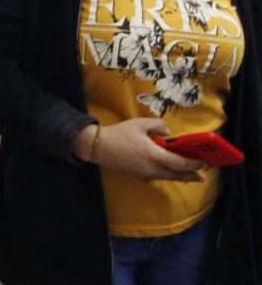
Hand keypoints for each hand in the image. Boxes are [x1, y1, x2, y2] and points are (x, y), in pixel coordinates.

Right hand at [72, 119, 206, 182]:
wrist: (97, 147)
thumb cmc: (119, 134)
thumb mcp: (139, 124)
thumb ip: (157, 126)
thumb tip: (167, 132)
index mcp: (154, 155)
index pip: (180, 163)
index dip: (194, 163)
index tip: (204, 162)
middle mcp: (152, 168)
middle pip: (176, 175)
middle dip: (191, 175)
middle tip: (202, 176)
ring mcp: (144, 174)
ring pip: (167, 177)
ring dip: (180, 177)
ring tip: (189, 176)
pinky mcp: (138, 175)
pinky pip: (157, 176)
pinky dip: (167, 175)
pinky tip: (168, 172)